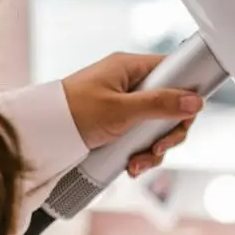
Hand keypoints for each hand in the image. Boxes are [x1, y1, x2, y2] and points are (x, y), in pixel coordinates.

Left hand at [62, 52, 202, 176]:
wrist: (40, 133)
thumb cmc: (72, 112)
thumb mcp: (121, 110)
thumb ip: (160, 105)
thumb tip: (195, 101)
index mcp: (131, 68)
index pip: (174, 72)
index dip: (186, 94)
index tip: (187, 115)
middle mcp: (131, 84)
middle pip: (170, 106)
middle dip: (168, 134)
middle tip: (158, 148)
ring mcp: (126, 106)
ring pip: (157, 127)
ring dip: (153, 150)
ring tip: (138, 163)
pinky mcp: (120, 125)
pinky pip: (142, 139)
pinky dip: (140, 155)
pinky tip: (131, 165)